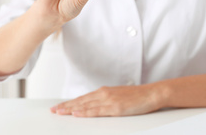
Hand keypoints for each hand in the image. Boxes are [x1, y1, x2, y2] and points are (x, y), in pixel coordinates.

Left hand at [50, 84, 164, 116]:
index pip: (83, 98)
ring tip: (60, 112)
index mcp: (105, 91)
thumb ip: (107, 99)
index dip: (70, 103)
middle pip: (81, 101)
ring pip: (86, 105)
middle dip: (66, 106)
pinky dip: (86, 112)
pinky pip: (97, 111)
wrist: (152, 93)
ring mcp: (109, 100)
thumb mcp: (119, 96)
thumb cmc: (137, 96)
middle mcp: (104, 94)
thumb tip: (96, 105)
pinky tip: (77, 113)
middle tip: (53, 110)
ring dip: (71, 109)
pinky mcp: (116, 108)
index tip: (59, 107)